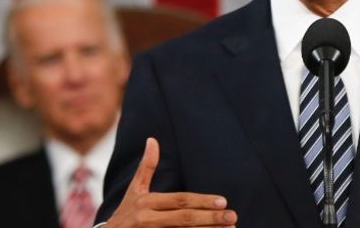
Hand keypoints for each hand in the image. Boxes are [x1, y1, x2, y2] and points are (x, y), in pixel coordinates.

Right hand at [105, 138, 237, 226]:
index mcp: (146, 203)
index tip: (223, 201)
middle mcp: (147, 220)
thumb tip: (152, 140)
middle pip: (185, 219)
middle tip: (233, 215)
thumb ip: (146, 167)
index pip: (180, 201)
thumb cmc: (126, 213)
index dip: (202, 201)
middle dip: (211, 218)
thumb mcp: (134, 190)